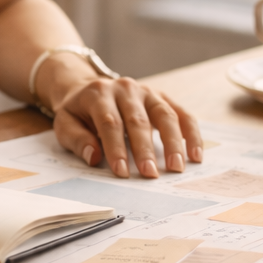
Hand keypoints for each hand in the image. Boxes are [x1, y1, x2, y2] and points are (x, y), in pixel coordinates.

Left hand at [45, 72, 202, 179]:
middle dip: (144, 149)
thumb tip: (94, 156)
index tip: (122, 172)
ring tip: (177, 167)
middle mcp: (125, 88)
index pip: (109, 122)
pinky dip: (191, 133)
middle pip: (137, 120)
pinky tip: (196, 154)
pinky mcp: (163, 97)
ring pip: (164, 115)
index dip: (116, 148)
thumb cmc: (79, 113)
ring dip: (173, 142)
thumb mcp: (65, 124)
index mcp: (98, 94)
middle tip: (150, 174)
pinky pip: (182, 113)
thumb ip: (77, 139)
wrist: (89, 89)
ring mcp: (147, 91)